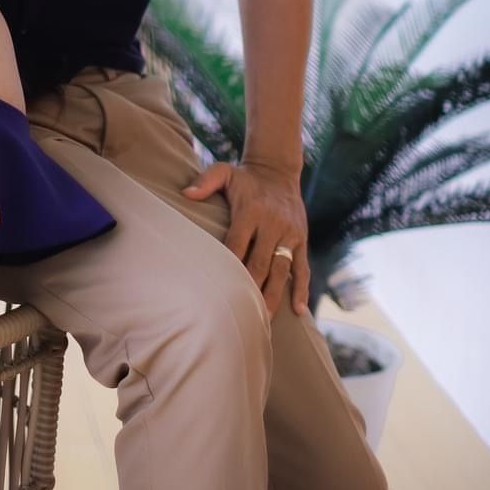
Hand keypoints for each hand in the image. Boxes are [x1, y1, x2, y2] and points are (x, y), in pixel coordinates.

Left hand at [182, 159, 309, 316]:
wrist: (278, 171)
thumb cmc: (244, 178)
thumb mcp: (224, 171)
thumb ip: (206, 181)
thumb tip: (186, 193)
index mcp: (251, 212)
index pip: (237, 244)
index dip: (230, 266)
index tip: (220, 290)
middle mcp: (272, 224)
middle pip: (260, 262)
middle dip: (252, 289)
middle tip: (242, 314)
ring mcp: (289, 234)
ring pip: (281, 270)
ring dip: (274, 295)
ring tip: (265, 319)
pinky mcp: (302, 240)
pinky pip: (302, 268)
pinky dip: (301, 289)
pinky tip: (298, 310)